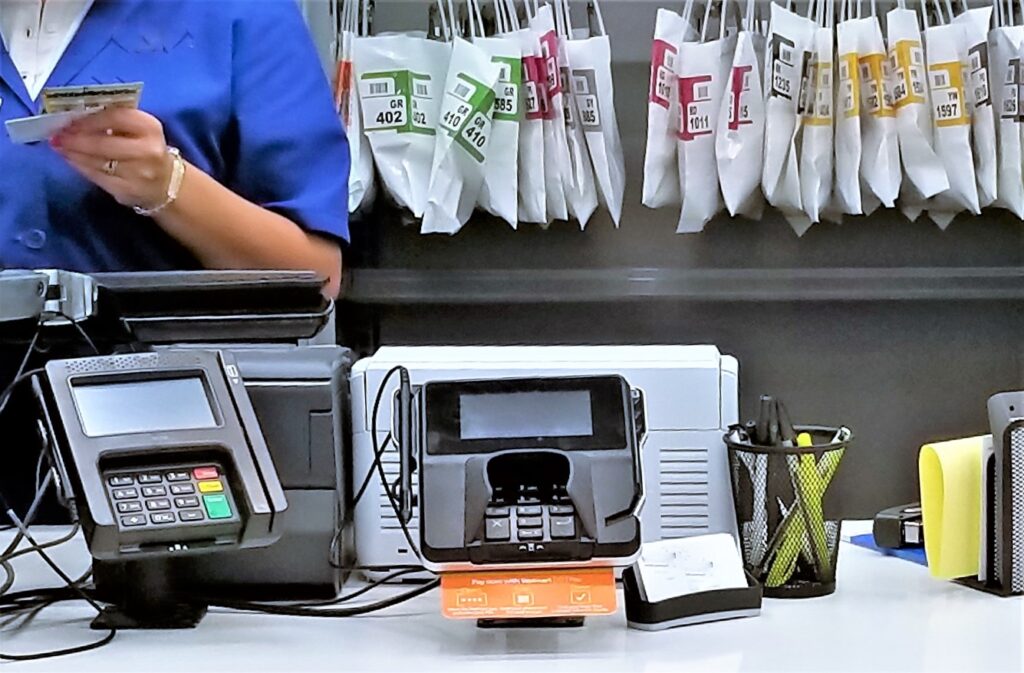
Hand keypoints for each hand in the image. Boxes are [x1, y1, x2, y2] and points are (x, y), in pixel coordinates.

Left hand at [52, 108, 173, 210]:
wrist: (166, 184)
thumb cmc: (146, 150)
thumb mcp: (140, 130)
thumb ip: (114, 120)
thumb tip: (75, 117)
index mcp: (151, 128)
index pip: (115, 117)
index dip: (88, 118)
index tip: (68, 118)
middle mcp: (148, 151)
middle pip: (103, 143)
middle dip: (75, 139)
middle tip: (57, 135)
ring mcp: (138, 174)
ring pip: (96, 162)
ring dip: (73, 153)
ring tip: (59, 146)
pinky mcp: (127, 191)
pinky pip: (96, 177)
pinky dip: (79, 167)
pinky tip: (71, 159)